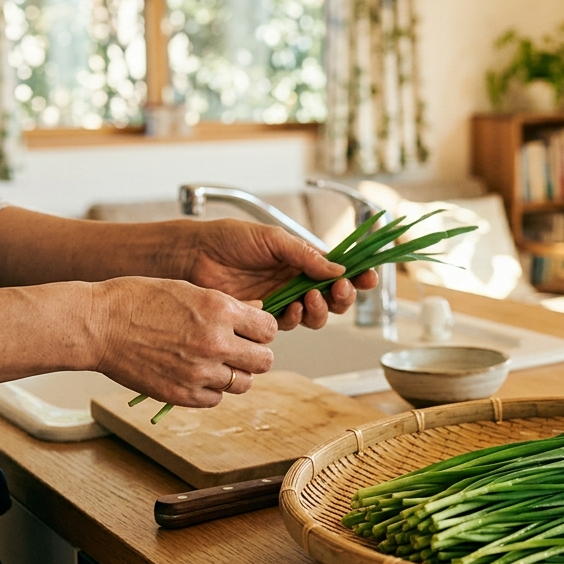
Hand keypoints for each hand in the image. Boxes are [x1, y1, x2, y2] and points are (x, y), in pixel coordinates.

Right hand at [89, 277, 276, 407]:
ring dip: (235, 374)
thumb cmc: (138, 300)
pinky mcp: (182, 394)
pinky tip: (195, 375)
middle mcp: (216, 342)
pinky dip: (210, 390)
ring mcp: (199, 371)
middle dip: (255, 354)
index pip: (269, 328)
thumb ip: (226, 306)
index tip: (251, 330)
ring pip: (244, 383)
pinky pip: (216, 399)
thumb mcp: (189, 289)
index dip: (261, 330)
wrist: (99, 324)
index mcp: (220, 309)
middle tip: (240, 350)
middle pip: (264, 361)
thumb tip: (256, 315)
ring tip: (215, 363)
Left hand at [181, 219, 377, 329]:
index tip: (369, 277)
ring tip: (310, 299)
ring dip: (320, 310)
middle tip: (339, 291)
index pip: (337, 270)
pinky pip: (289, 324)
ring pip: (315, 315)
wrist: (193, 256)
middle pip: (332, 297)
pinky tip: (290, 308)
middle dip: (342, 297)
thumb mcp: (272, 239)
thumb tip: (337, 270)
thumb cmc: (228, 239)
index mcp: (301, 258)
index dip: (357, 276)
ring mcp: (280, 299)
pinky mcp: (263, 316)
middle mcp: (294, 280)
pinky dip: (295, 318)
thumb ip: (306, 255)